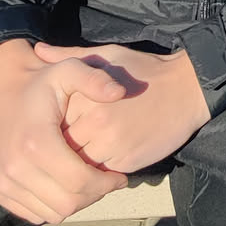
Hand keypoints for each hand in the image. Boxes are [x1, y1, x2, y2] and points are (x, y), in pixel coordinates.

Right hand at [0, 39, 129, 224]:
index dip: (106, 183)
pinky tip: (66, 185)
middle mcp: (15, 168)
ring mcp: (3, 182)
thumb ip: (95, 80)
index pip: (79, 181)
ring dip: (76, 203)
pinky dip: (54, 206)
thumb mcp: (68, 69)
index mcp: (36, 143)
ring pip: (51, 213)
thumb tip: (120, 93)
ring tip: (89, 182)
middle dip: (94, 195)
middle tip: (107, 181)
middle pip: (67, 203)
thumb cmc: (39, 81)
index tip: (120, 176)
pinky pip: (33, 213)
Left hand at [35, 42, 211, 174]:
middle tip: (73, 137)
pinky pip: (102, 174)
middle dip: (64, 147)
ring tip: (90, 146)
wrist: (187, 89)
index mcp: (86, 98)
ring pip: (80, 166)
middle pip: (63, 148)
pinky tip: (109, 152)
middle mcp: (96, 124)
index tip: (61, 120)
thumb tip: (37, 51)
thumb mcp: (107, 55)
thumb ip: (70, 57)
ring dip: (81, 161)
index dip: (54, 125)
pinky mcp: (127, 164)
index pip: (52, 123)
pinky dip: (101, 169)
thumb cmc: (145, 69)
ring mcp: (113, 147)